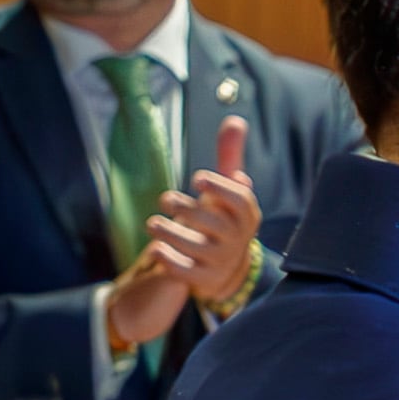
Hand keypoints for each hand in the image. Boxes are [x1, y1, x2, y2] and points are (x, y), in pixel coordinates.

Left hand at [105, 116, 261, 350]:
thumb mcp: (228, 190)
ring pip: (196, 247)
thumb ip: (230, 157)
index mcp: (245, 214)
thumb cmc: (223, 217)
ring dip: (171, 232)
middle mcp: (236, 239)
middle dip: (187, 210)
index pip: (240, 201)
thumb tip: (236, 120)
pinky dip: (169, 260)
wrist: (226, 267)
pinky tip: (155, 248)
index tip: (197, 178)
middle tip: (165, 200)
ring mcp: (220, 261)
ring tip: (153, 223)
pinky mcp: (203, 279)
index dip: (220, 188)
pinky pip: (186, 272)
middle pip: (214, 223)